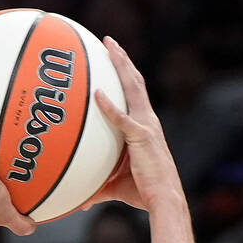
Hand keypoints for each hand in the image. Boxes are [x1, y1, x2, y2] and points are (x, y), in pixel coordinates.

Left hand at [88, 37, 183, 212]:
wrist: (162, 200)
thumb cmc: (142, 192)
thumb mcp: (114, 185)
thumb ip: (96, 187)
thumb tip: (79, 201)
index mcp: (144, 126)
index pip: (134, 93)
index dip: (125, 74)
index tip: (113, 57)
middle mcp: (148, 120)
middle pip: (134, 82)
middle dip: (122, 59)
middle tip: (108, 41)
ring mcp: (146, 126)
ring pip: (133, 89)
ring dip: (121, 66)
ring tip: (109, 47)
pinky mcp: (142, 137)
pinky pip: (122, 119)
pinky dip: (109, 106)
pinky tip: (97, 94)